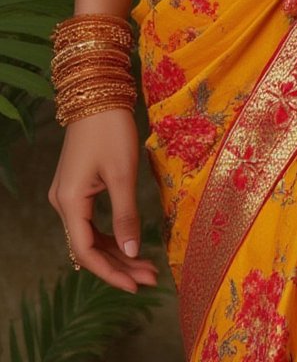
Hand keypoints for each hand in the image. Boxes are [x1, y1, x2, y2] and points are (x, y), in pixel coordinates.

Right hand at [48, 109, 158, 291]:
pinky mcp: (77, 186)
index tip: (137, 285)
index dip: (111, 272)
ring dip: (118, 251)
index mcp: (69, 201)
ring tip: (147, 266)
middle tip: (150, 278)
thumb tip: (132, 251)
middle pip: (89, 247)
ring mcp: (68, 194)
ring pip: (91, 235)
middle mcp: (62, 202)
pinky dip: (111, 234)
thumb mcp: (122, 173)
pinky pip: (91, 221)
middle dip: (120, 264)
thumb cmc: (110, 129)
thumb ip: (126, 215)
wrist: (97, 93)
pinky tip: (131, 243)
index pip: (87, 252)